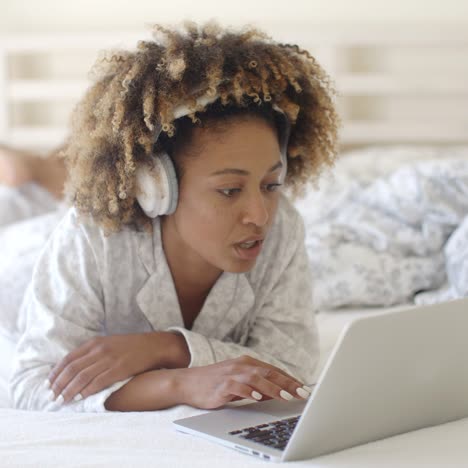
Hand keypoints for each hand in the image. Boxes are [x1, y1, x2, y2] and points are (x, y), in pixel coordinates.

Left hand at [46, 332, 185, 404]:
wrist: (154, 345)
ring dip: (69, 390)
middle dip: (59, 384)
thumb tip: (74, 367)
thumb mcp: (108, 343)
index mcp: (95, 342)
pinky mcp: (119, 369)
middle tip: (51, 397)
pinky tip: (80, 398)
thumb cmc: (130, 346)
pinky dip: (86, 391)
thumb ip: (92, 352)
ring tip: (62, 400)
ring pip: (82, 377)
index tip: (48, 384)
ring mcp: (109, 359)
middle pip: (72, 369)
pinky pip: (98, 382)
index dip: (55, 373)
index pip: (68, 358)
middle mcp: (99, 349)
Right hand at [179, 355, 311, 409]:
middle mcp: (241, 365)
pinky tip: (257, 398)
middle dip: (287, 383)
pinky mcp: (222, 384)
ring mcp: (231, 374)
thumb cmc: (215, 383)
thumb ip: (257, 386)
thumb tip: (278, 393)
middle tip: (302, 393)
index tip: (304, 389)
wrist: (188, 382)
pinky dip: (248, 392)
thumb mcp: (239, 382)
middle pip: (268, 372)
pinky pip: (238, 387)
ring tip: (286, 397)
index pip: (273, 371)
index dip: (290, 379)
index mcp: (247, 363)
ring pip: (256, 379)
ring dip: (272, 388)